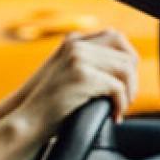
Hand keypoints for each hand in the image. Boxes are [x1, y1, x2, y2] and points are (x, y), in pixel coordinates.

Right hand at [17, 29, 137, 125]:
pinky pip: (118, 88)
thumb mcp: (68, 75)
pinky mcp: (81, 76)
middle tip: (126, 100)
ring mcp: (77, 58)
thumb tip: (126, 67)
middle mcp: (75, 44)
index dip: (128, 60)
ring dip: (129, 93)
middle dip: (132, 80)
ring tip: (119, 108)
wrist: (27, 121)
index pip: (116, 38)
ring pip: (126, 70)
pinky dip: (121, 105)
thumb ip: (89, 63)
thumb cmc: (48, 104)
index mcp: (72, 41)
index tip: (125, 83)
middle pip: (126, 54)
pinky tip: (113, 116)